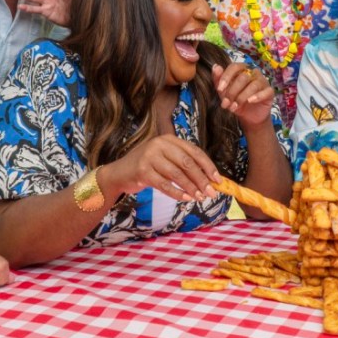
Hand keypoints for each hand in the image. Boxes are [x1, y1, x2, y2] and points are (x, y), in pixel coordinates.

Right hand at [104, 135, 220, 202]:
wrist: (119, 173)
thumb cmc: (147, 167)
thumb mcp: (165, 160)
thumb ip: (183, 165)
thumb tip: (208, 180)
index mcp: (169, 139)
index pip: (194, 152)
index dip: (208, 166)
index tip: (218, 180)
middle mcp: (159, 144)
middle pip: (187, 163)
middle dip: (201, 179)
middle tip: (211, 193)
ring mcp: (150, 157)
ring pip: (177, 174)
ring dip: (191, 188)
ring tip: (200, 198)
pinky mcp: (142, 171)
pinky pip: (164, 184)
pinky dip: (177, 193)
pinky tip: (186, 199)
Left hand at [212, 63, 274, 128]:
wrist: (248, 116)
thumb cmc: (235, 100)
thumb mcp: (224, 92)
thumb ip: (218, 80)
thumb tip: (215, 67)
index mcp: (241, 70)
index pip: (234, 67)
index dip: (226, 77)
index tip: (219, 89)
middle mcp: (253, 73)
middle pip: (243, 77)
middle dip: (232, 91)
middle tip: (226, 103)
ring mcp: (263, 81)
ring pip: (253, 85)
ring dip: (242, 97)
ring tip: (234, 107)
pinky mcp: (270, 92)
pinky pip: (266, 91)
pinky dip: (257, 96)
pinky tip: (250, 101)